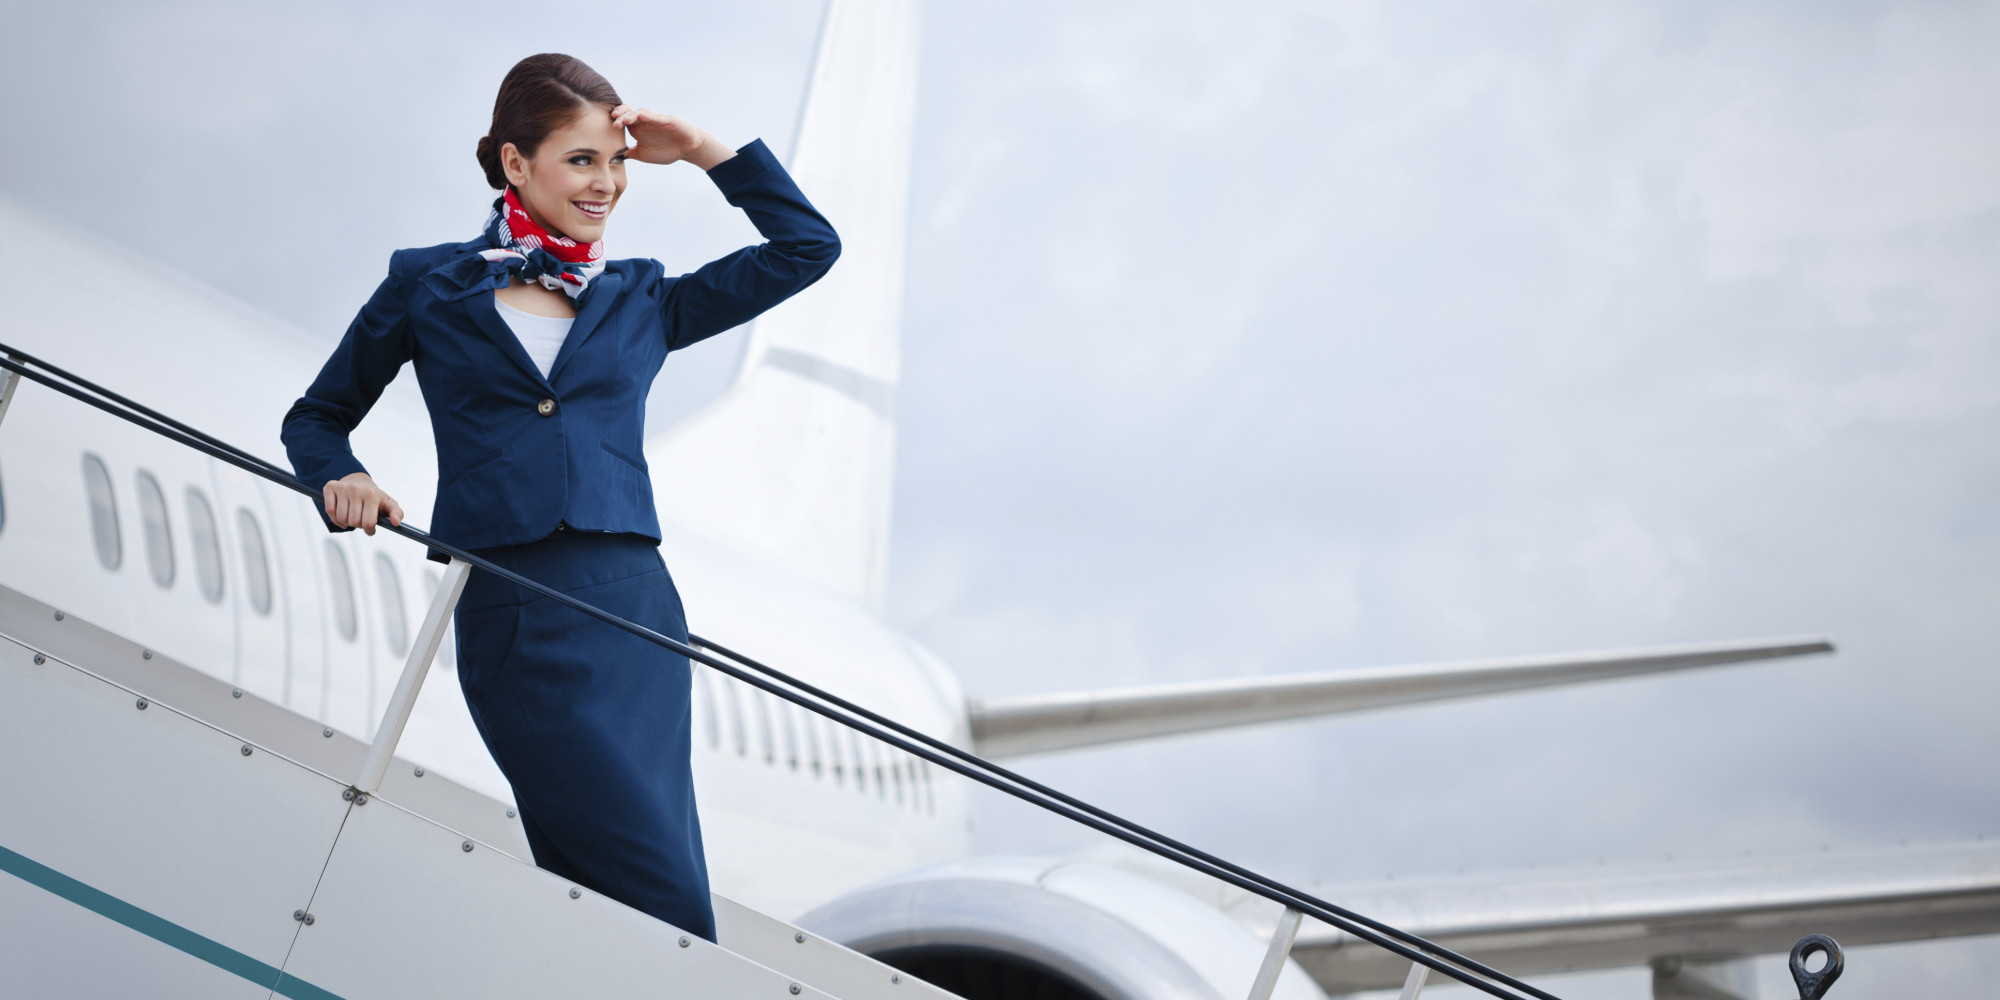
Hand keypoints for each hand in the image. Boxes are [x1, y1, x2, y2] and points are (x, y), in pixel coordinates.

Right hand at [323, 472, 402, 535]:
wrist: (359, 480)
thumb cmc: (374, 496)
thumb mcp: (388, 503)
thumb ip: (396, 513)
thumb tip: (397, 523)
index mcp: (372, 495)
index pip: (368, 522)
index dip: (369, 530)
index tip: (370, 529)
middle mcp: (356, 489)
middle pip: (354, 522)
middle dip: (358, 525)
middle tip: (361, 519)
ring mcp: (343, 488)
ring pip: (341, 518)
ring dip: (347, 522)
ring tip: (353, 516)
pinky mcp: (330, 487)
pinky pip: (330, 511)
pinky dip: (335, 518)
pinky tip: (342, 515)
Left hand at [610, 105, 735, 170]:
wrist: (688, 149)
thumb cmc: (667, 151)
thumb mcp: (644, 155)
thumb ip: (631, 154)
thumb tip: (614, 157)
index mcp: (637, 130)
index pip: (622, 122)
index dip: (614, 122)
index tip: (605, 128)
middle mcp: (644, 122)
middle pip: (627, 113)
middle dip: (619, 115)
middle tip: (611, 120)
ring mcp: (654, 120)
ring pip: (639, 113)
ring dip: (629, 115)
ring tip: (622, 120)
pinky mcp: (666, 120)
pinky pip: (655, 116)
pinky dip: (647, 115)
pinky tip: (640, 115)